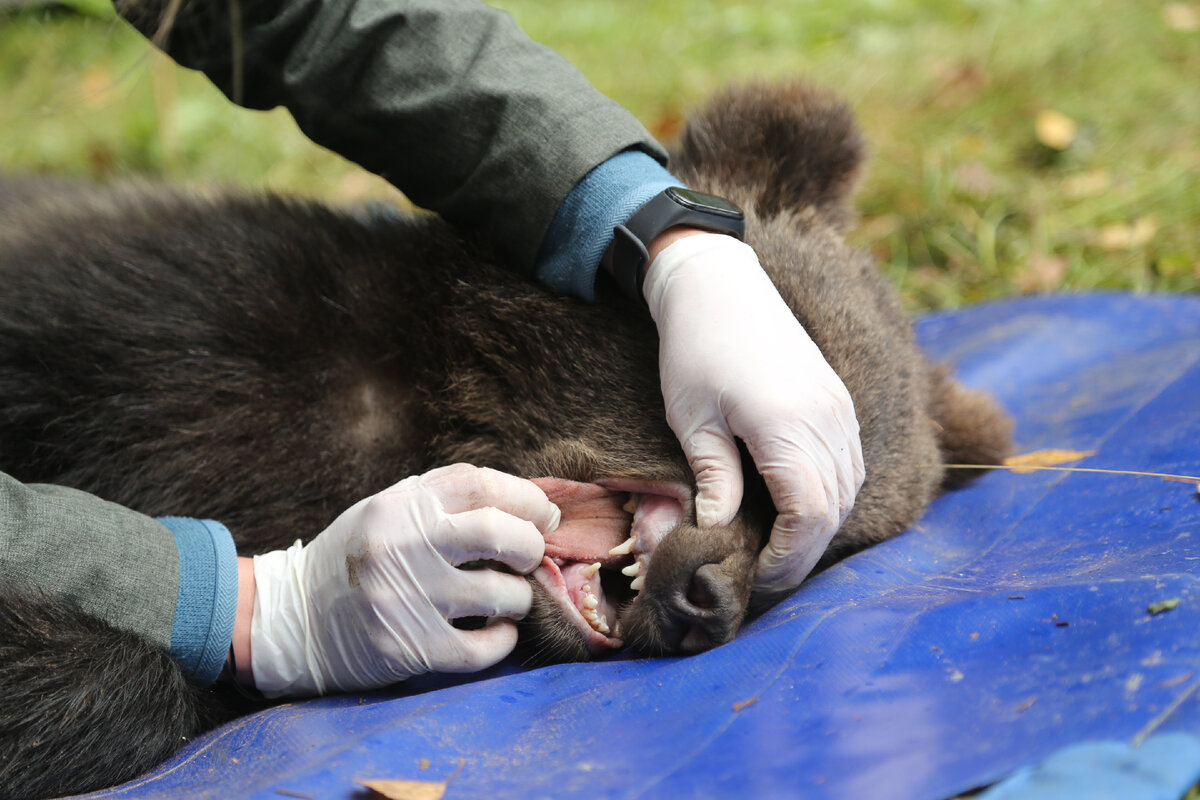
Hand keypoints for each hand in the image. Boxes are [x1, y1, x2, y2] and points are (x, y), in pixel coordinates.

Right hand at [248, 464, 558, 697]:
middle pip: (499, 534)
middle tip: (531, 555)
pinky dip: (504, 640)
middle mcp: (401, 548)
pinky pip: (484, 648)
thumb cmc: (359, 558)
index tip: (545, 516)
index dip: (527, 498)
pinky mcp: (409, 648)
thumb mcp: (388, 510)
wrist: (295, 620)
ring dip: (520, 596)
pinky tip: (497, 631)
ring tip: (509, 596)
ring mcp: (405, 600)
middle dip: (531, 545)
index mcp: (399, 507)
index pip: (481, 484)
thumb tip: (527, 500)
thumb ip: (446, 498)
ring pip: (501, 594)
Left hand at [642, 232, 864, 595]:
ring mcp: (839, 407)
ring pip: (849, 489)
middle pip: (835, 509)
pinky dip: (830, 494)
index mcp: (788, 425)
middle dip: (804, 551)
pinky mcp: (838, 399)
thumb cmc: (695, 348)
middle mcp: (827, 419)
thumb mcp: (693, 420)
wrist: (719, 283)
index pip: (810, 515)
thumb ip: (714, 481)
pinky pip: (850, 462)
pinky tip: (797, 505)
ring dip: (819, 525)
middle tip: (765, 573)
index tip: (759, 576)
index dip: (790, 557)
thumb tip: (719, 533)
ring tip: (778, 545)